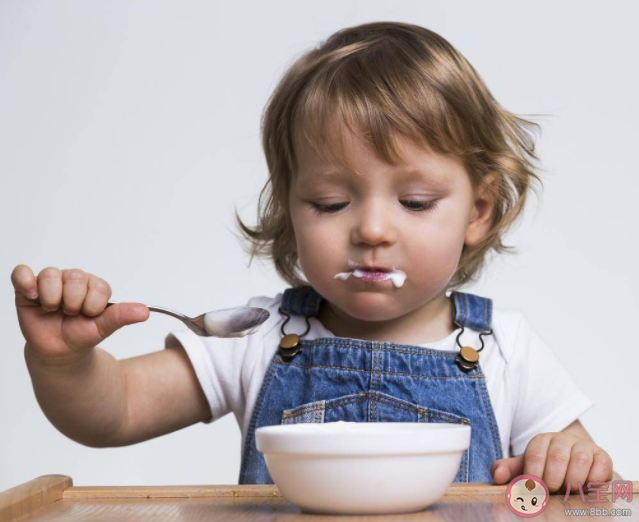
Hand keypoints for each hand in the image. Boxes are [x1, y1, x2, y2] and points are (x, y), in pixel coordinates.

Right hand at [11, 264, 148, 362]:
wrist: (59, 350)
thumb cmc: (82, 335)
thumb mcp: (103, 327)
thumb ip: (122, 316)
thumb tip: (145, 312)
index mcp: (94, 286)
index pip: (98, 285)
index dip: (93, 305)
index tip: (89, 316)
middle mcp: (73, 279)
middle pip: (75, 277)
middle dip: (73, 303)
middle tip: (70, 314)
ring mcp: (50, 282)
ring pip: (50, 275)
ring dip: (53, 298)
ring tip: (53, 310)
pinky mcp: (27, 287)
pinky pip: (21, 273)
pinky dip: (26, 282)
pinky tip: (33, 296)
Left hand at [491, 431, 613, 492]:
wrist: (576, 466)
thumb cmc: (547, 469)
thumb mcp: (525, 468)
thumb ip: (508, 470)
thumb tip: (498, 476)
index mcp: (541, 440)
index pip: (534, 455)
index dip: (534, 476)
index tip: (534, 490)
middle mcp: (562, 439)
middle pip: (557, 458)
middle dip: (553, 481)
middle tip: (552, 492)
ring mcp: (584, 446)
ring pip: (580, 460)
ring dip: (573, 481)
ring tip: (568, 491)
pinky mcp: (603, 456)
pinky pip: (601, 465)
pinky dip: (593, 480)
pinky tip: (586, 487)